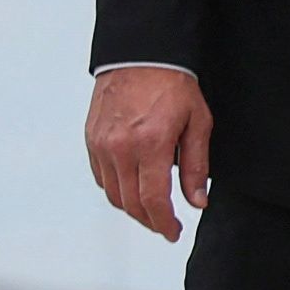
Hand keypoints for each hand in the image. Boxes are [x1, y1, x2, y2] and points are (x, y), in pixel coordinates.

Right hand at [86, 67, 212, 242]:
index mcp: (150, 144)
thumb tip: (197, 201)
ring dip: (132, 208)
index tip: (174, 233)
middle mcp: (119, 148)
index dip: (164, 223)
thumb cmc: (174, 86)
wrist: (140, 56)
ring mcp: (101, 144)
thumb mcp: (198, 123)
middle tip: (166, 226)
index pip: (153, 200)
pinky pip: (101, 176)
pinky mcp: (91, 139)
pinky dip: (117, 189)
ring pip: (112, 193)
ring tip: (152, 210)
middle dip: (149, 221)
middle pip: (130, 202)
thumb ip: (195, 166)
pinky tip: (133, 187)